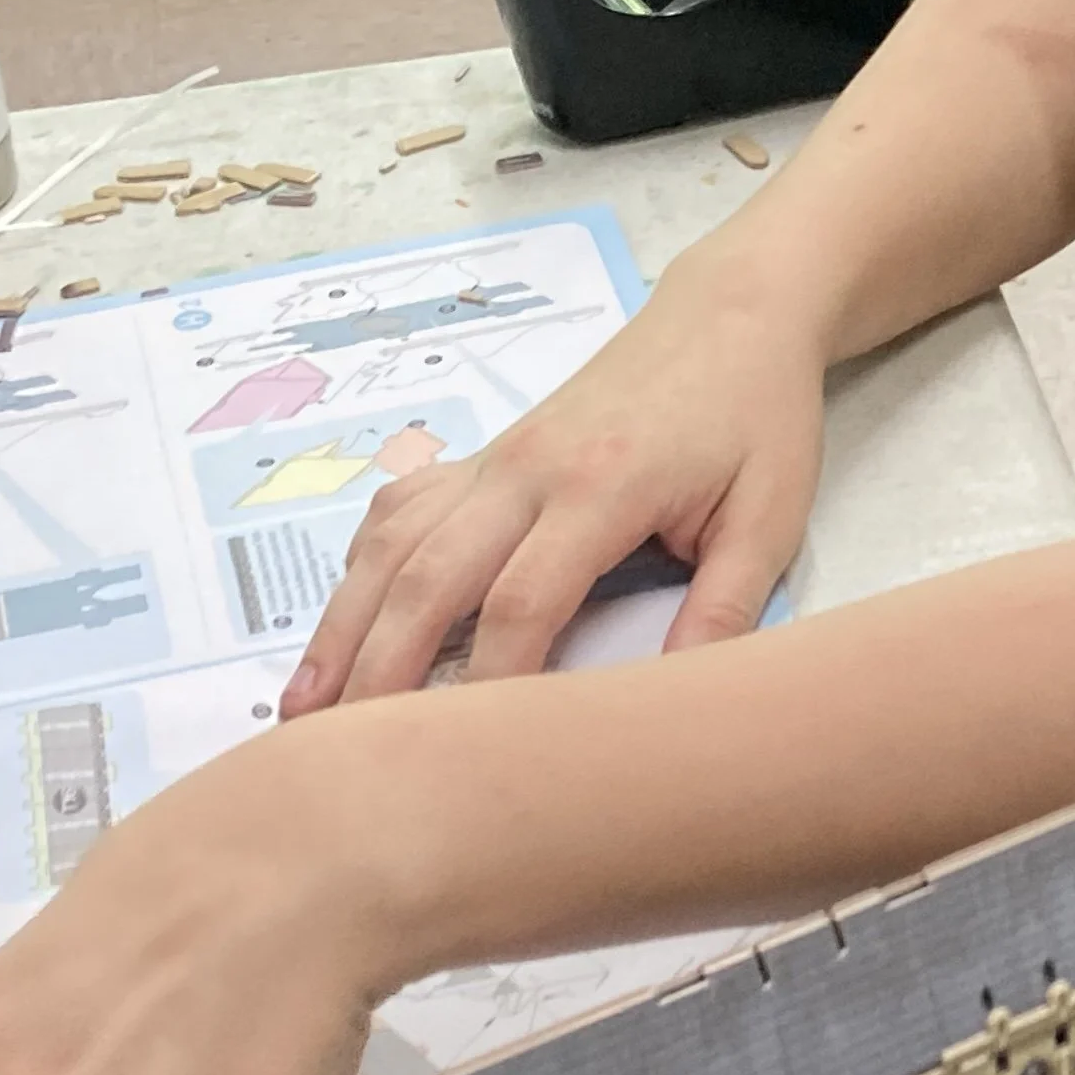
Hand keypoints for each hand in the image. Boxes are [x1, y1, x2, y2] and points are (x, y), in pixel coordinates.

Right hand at [284, 259, 825, 710]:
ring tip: (305, 706)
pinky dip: (364, 564)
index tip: (468, 761)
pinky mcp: (488, 454)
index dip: (491, 687)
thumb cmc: (757, 417)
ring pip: (396, 544)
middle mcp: (528, 469)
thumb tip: (673, 708)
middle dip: (380, 670)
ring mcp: (497, 457)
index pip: (523, 602)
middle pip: (430, 578)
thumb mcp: (769, 517)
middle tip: (339, 757)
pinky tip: (346, 618)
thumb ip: (723, 611)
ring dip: (346, 624)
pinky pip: (405, 507)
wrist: (732, 314)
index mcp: (601, 485)